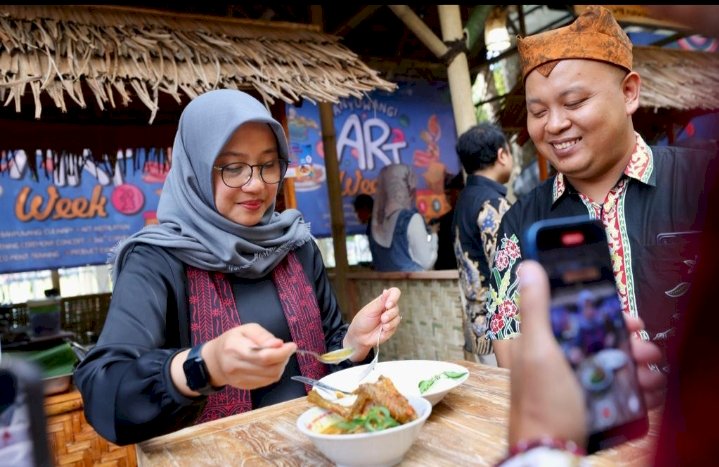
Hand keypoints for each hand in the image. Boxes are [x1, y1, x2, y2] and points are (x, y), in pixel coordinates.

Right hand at [200, 323, 295, 389]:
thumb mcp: (246, 329)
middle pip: (269, 368)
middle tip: (287, 349)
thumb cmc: (232, 340)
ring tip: (279, 356)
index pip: (263, 356)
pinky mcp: (245, 387)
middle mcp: (236, 367)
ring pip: (271, 377)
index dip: (282, 352)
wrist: (214, 361)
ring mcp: (240, 380)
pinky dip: (274, 372)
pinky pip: (267, 382)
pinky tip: (271, 364)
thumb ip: (263, 336)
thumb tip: (279, 344)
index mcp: (235, 348)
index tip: (292, 346)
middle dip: (284, 358)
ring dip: (281, 366)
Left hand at [344, 287, 401, 361]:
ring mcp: (391, 318)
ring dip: (389, 322)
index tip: (388, 305)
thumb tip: (386, 290)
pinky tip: (382, 330)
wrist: (360, 336)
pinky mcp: (392, 327)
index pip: (394, 293)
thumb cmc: (363, 320)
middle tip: (382, 318)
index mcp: (383, 301)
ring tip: (382, 325)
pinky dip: (389, 328)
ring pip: (397, 317)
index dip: (394, 297)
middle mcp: (389, 308)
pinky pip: (395, 326)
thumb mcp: (370, 310)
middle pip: (396, 307)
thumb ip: (380, 302)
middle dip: (390, 313)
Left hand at [509, 261, 666, 446]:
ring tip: (650, 374)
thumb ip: (536, 308)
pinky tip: (648, 392)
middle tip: (645, 349)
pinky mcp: (589, 403)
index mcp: (541, 341)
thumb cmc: (540, 404)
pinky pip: (618, 389)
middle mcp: (557, 359)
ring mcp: (574, 382)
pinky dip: (636, 388)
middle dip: (628, 342)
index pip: (576, 316)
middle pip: (600, 340)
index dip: (605, 312)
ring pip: (613, 364)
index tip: (628, 317)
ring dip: (638, 366)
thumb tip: (528, 266)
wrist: (550, 452)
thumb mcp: (538, 350)